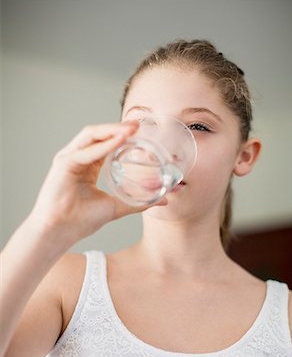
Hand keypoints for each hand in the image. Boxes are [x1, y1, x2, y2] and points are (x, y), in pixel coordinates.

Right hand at [29, 121, 166, 246]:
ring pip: (91, 136)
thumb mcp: (116, 207)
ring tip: (131, 129)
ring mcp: (68, 159)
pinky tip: (118, 141)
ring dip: (112, 130)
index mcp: (88, 166)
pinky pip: (86, 151)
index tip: (141, 131)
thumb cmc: (81, 220)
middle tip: (138, 124)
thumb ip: (138, 202)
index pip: (105, 143)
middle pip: (98, 135)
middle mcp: (77, 159)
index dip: (122, 135)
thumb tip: (164, 199)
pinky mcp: (63, 164)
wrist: (61, 232)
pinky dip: (103, 146)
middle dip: (118, 128)